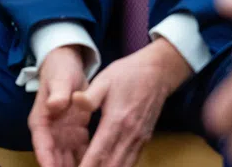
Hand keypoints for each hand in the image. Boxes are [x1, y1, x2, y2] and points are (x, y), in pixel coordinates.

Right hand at [29, 46, 91, 166]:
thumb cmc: (60, 70)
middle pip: (54, 159)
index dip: (48, 162)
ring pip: (68, 160)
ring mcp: (63, 135)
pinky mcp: (77, 134)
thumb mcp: (59, 80)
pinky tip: (100, 166)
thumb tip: (54, 105)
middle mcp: (50, 133)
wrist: (68, 64)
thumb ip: (58, 93)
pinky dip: (89, 162)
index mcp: (41, 121)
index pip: (42, 146)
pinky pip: (82, 153)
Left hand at [73, 38, 190, 166]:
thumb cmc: (127, 75)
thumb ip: (90, 95)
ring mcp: (139, 139)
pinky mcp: (144, 140)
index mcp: (116, 121)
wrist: (157, 73)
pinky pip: (131, 161)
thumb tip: (74, 101)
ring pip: (123, 166)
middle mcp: (129, 135)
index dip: (87, 166)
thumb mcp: (104, 80)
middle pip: (111, 165)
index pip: (99, 152)